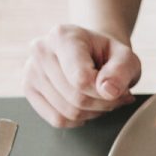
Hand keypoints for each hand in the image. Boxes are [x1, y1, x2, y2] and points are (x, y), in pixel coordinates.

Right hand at [24, 23, 140, 128]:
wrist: (93, 53)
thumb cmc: (108, 55)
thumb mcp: (127, 58)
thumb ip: (122, 72)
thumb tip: (108, 91)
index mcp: (63, 36)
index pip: (81, 79)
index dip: (104, 93)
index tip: (117, 89)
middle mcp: (41, 50)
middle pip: (75, 98)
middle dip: (103, 104)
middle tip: (115, 96)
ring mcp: (31, 69)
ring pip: (67, 112)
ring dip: (92, 113)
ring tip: (100, 98)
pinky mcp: (28, 88)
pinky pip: (56, 119)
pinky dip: (77, 120)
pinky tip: (86, 107)